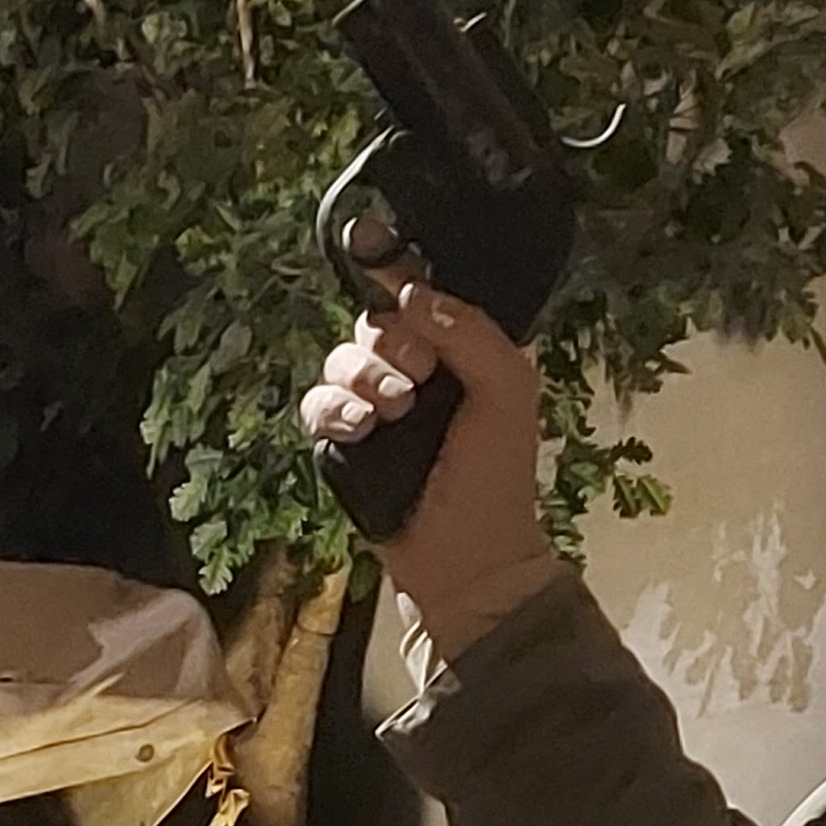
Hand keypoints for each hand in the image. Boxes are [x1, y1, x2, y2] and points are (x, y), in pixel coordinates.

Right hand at [299, 283, 558, 658]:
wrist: (463, 560)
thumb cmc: (497, 477)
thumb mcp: (507, 388)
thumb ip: (469, 330)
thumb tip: (410, 292)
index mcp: (457, 351)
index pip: (418, 295)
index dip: (397, 277)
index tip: (380, 265)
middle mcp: (415, 372)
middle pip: (374, 323)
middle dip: (390, 348)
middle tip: (416, 385)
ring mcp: (376, 408)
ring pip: (341, 360)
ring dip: (362, 380)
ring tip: (391, 416)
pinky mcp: (344, 444)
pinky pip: (317, 403)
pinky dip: (333, 410)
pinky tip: (360, 431)